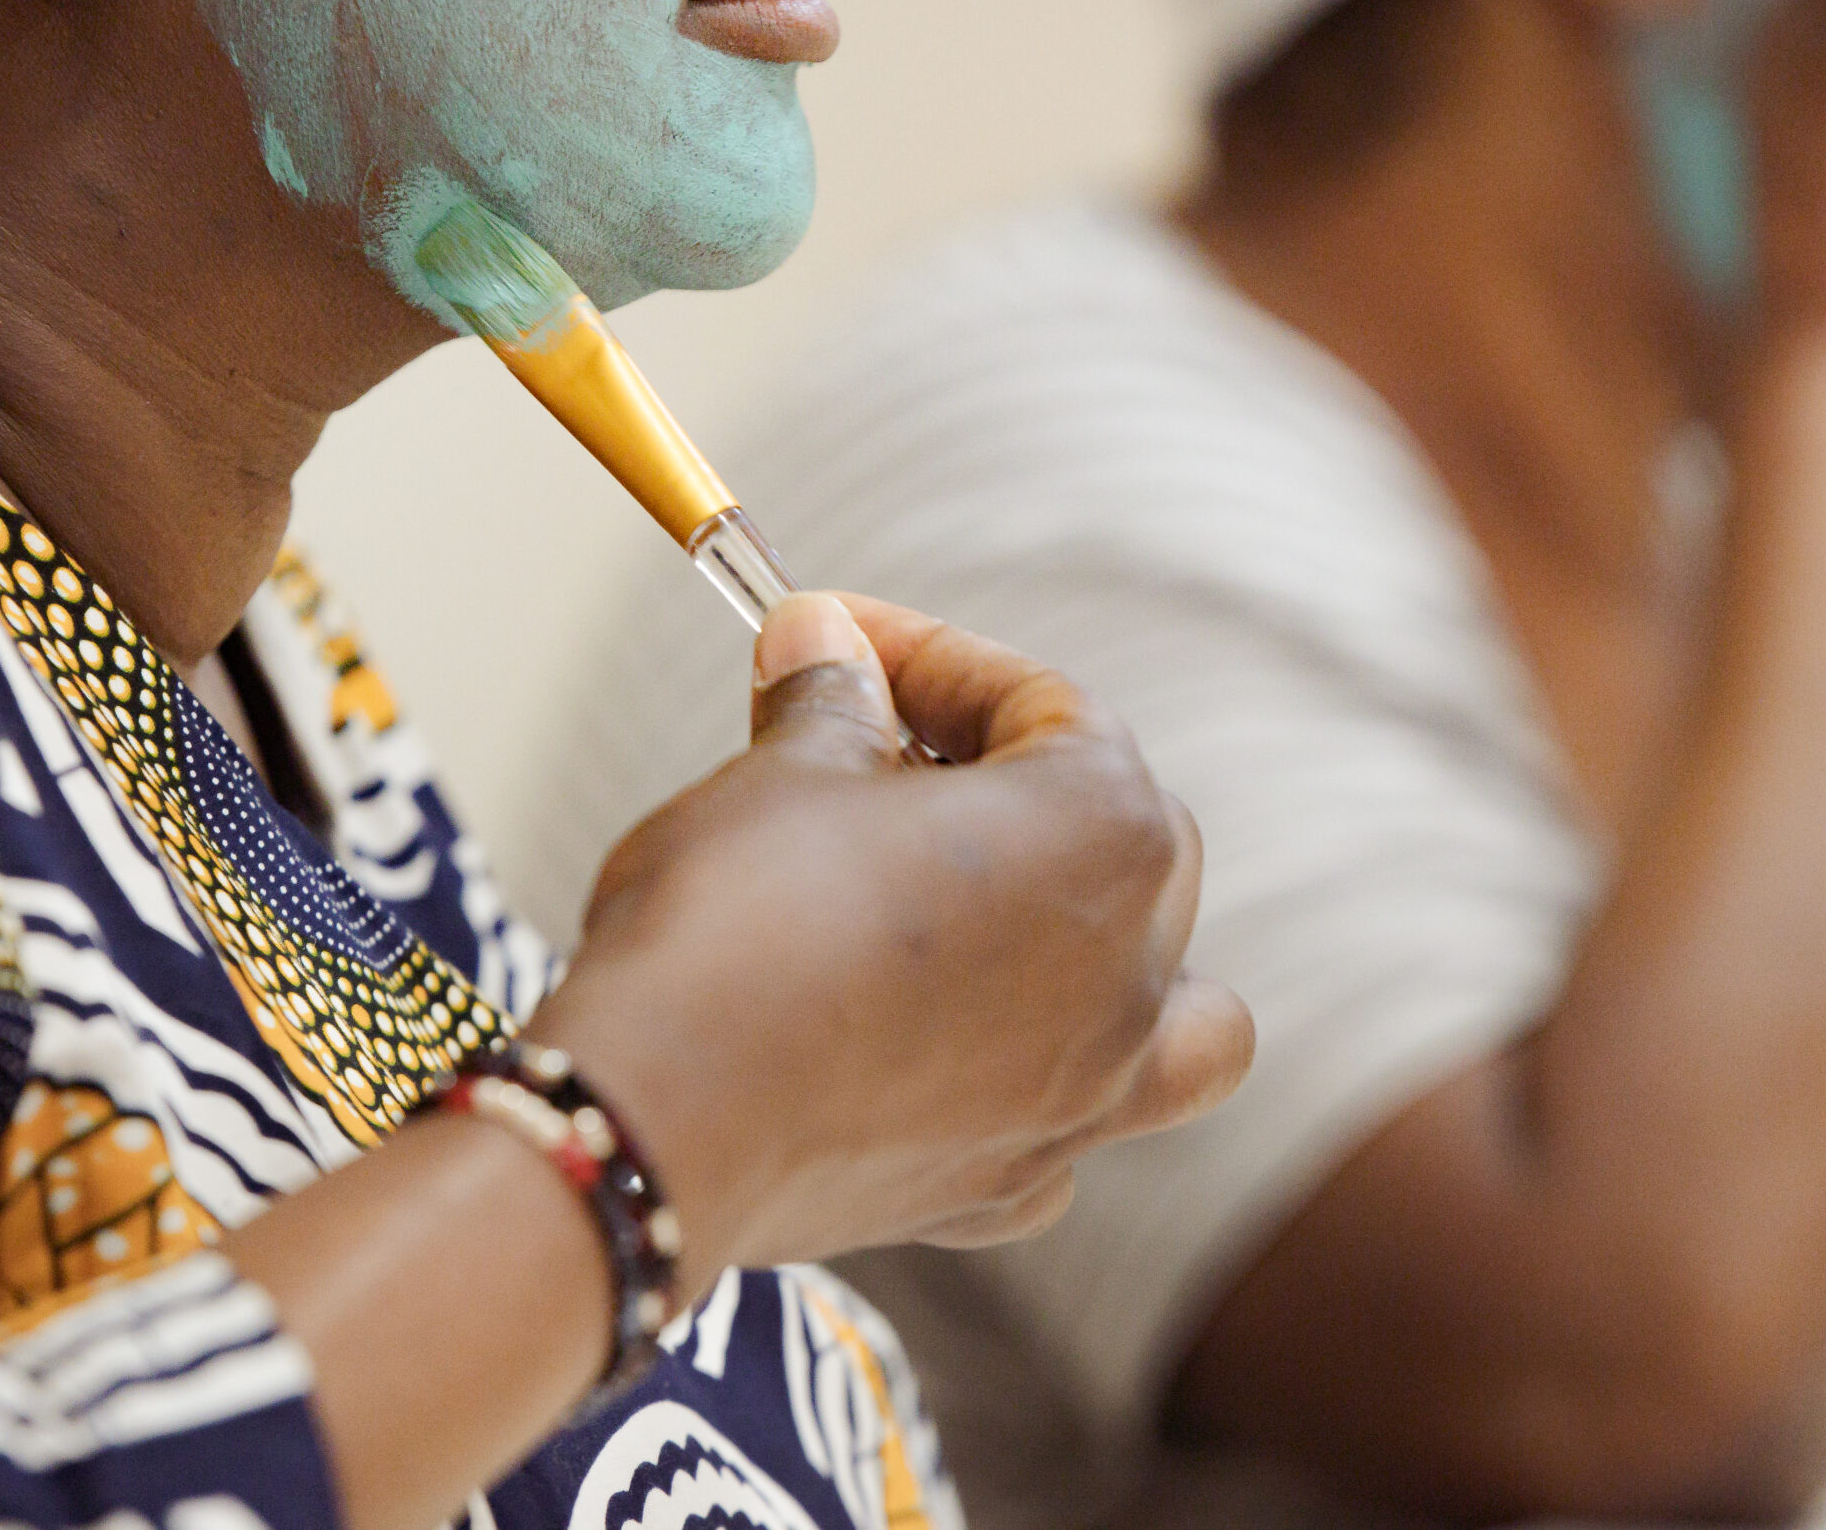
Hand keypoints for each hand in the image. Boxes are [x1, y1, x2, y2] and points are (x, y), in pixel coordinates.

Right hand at [526, 593, 1251, 1291]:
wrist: (657, 1124)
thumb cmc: (734, 928)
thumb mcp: (782, 771)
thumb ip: (833, 702)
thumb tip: (827, 645)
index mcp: (1106, 838)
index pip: (1046, 707)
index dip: (928, 655)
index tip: (834, 636)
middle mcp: (1132, 976)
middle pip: (1124, 839)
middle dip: (1002, 777)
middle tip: (869, 747)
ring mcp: (1082, 1099)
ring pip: (1169, 1010)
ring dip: (1101, 949)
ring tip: (994, 914)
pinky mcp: (1003, 1189)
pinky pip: (1061, 1118)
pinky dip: (1020, 1075)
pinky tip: (928, 1046)